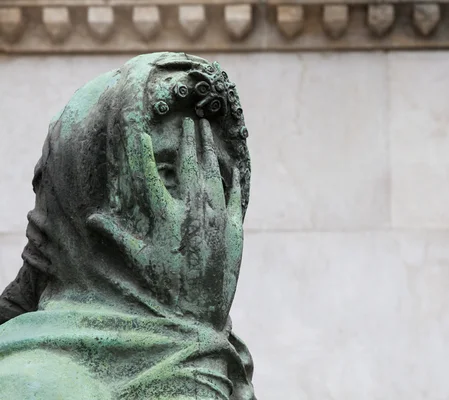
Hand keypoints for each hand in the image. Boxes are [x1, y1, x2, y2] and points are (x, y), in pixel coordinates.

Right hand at [87, 117, 242, 328]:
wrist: (199, 315)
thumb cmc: (164, 288)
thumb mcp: (138, 262)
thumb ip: (116, 237)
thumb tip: (92, 219)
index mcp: (166, 216)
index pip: (151, 174)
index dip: (144, 149)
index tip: (142, 127)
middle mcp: (193, 211)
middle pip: (191, 165)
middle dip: (189, 138)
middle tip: (190, 117)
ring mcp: (217, 219)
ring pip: (214, 175)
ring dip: (210, 151)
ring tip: (208, 130)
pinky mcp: (235, 230)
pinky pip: (235, 197)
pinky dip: (233, 180)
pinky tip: (233, 167)